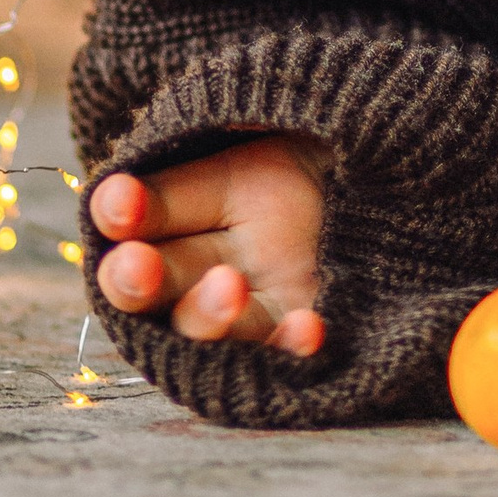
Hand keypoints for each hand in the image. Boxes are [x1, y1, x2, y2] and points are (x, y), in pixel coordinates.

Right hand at [89, 137, 328, 351]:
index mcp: (184, 213)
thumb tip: (123, 189)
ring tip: (229, 285)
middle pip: (155, 286)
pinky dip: (292, 346)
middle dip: (135, 281)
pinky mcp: (299, 328)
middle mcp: (206, 267)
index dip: (122, 212)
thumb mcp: (247, 145)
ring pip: (207, 326)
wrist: (378, 171)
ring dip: (209, 313)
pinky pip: (286, 351)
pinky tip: (308, 327)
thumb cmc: (306, 148)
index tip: (120, 200)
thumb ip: (192, 170)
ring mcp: (253, 304)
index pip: (138, 218)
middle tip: (137, 267)